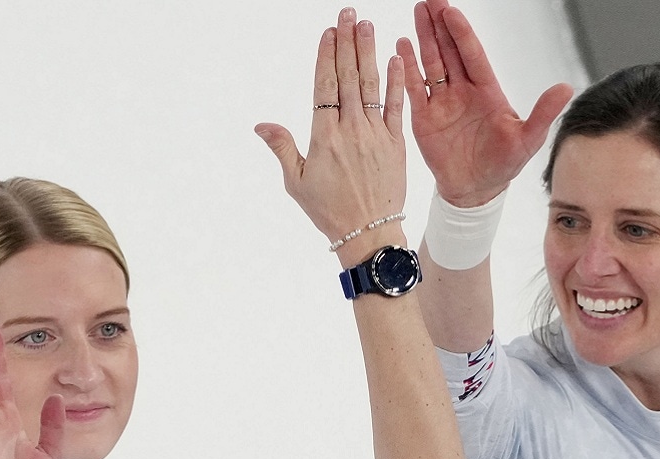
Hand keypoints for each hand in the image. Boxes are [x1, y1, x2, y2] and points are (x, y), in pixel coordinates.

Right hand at [256, 8, 407, 261]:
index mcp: (324, 137)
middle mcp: (350, 130)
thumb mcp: (296, 182)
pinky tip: (397, 58)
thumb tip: (262, 124)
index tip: (328, 32)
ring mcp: (375, 135)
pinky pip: (397, 107)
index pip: (324, 86)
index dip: (326, 56)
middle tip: (348, 14)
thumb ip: (282, 147)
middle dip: (347, 42)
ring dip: (368, 52)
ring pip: (371, 85)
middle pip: (347, 77)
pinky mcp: (395, 144)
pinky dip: (397, 82)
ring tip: (367, 25)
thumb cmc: (330, 212)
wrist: (369, 234)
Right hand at [397, 0, 572, 207]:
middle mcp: (463, 90)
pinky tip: (401, 47)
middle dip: (440, 24)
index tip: (452, 12)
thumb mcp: (528, 141)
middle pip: (450, 50)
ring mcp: (442, 101)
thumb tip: (565, 88)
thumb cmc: (503, 165)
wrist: (475, 191)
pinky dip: (407, 68)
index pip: (473, 55)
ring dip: (424, 37)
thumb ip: (543, 114)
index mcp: (487, 90)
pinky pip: (413, 87)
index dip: (462, 34)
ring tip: (417, 11)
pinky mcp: (424, 116)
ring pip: (431, 62)